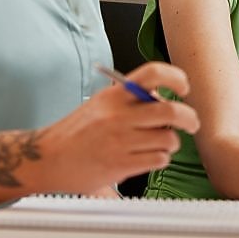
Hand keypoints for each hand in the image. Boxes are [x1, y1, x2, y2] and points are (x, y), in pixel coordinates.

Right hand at [0, 62, 199, 206]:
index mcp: (114, 95)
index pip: (153, 74)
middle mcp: (118, 115)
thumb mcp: (101, 105)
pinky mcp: (121, 164)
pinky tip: (148, 158)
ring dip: (171, 143)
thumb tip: (165, 101)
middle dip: (189, 118)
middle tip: (192, 123)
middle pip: (170, 110)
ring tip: (160, 144)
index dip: (176, 77)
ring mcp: (120, 141)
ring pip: (168, 138)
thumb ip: (131, 100)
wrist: (47, 159)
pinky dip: (160, 159)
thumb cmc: (76, 133)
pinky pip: (159, 159)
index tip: (184, 88)